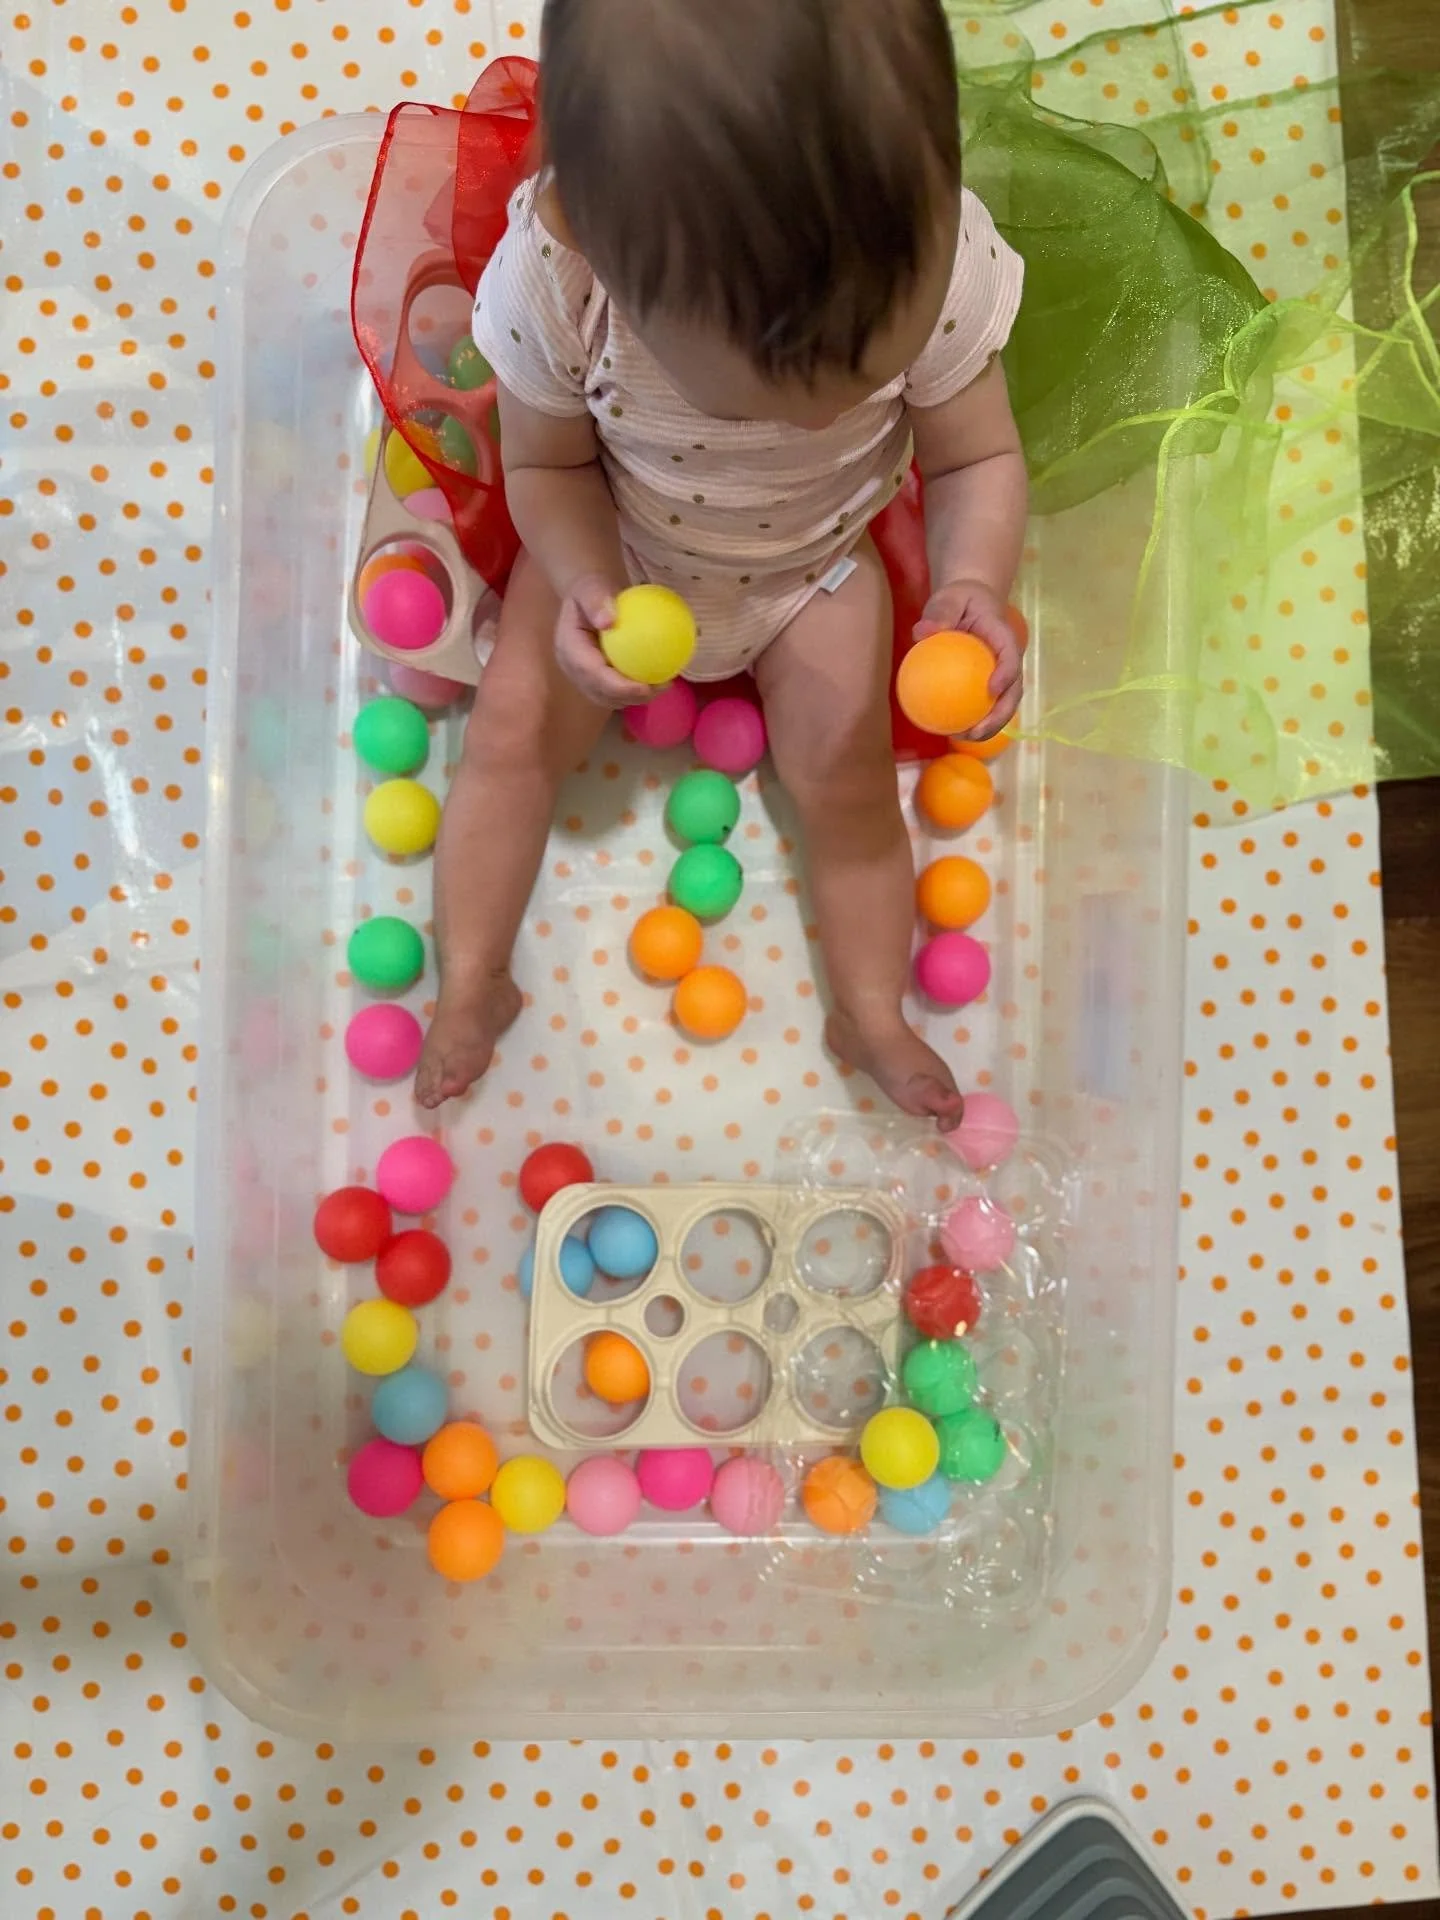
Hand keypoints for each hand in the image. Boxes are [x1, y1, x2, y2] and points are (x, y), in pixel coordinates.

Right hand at [554, 572, 654, 707]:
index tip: (645, 686)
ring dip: (637, 698)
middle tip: (661, 687)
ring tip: (663, 686)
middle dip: (631, 697)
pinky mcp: (596, 680)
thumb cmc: (590, 591)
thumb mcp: (591, 586)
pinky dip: (637, 692)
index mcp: (569, 649)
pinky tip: (659, 682)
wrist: (587, 599)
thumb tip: (609, 620)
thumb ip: (596, 600)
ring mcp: (583, 678)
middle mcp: (573, 669)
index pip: (592, 674)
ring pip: (610, 698)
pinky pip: (617, 693)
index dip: (617, 687)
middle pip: (601, 693)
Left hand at [915, 579, 1025, 738]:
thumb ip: (940, 612)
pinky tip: (950, 730)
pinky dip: (972, 720)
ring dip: (989, 726)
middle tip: (976, 731)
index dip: (1006, 674)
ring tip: (965, 738)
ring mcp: (1001, 675)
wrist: (971, 601)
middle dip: (1000, 716)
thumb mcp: (950, 598)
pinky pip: (984, 705)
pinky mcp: (989, 684)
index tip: (992, 689)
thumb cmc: (961, 599)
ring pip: (1002, 705)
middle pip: (1013, 691)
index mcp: (1004, 636)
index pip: (1011, 656)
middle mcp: (1008, 659)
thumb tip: (922, 632)